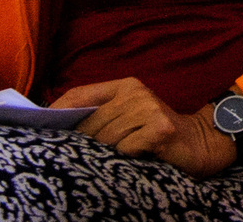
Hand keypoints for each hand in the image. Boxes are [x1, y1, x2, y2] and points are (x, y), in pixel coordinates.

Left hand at [52, 78, 233, 176]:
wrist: (201, 141)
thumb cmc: (157, 130)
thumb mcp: (130, 113)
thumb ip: (101, 112)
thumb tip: (59, 123)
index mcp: (127, 84)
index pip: (80, 93)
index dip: (57, 110)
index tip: (41, 127)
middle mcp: (137, 93)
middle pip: (89, 121)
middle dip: (85, 141)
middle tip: (88, 153)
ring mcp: (149, 110)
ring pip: (105, 138)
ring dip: (107, 151)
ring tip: (119, 154)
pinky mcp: (159, 130)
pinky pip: (124, 149)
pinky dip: (125, 157)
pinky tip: (137, 156)